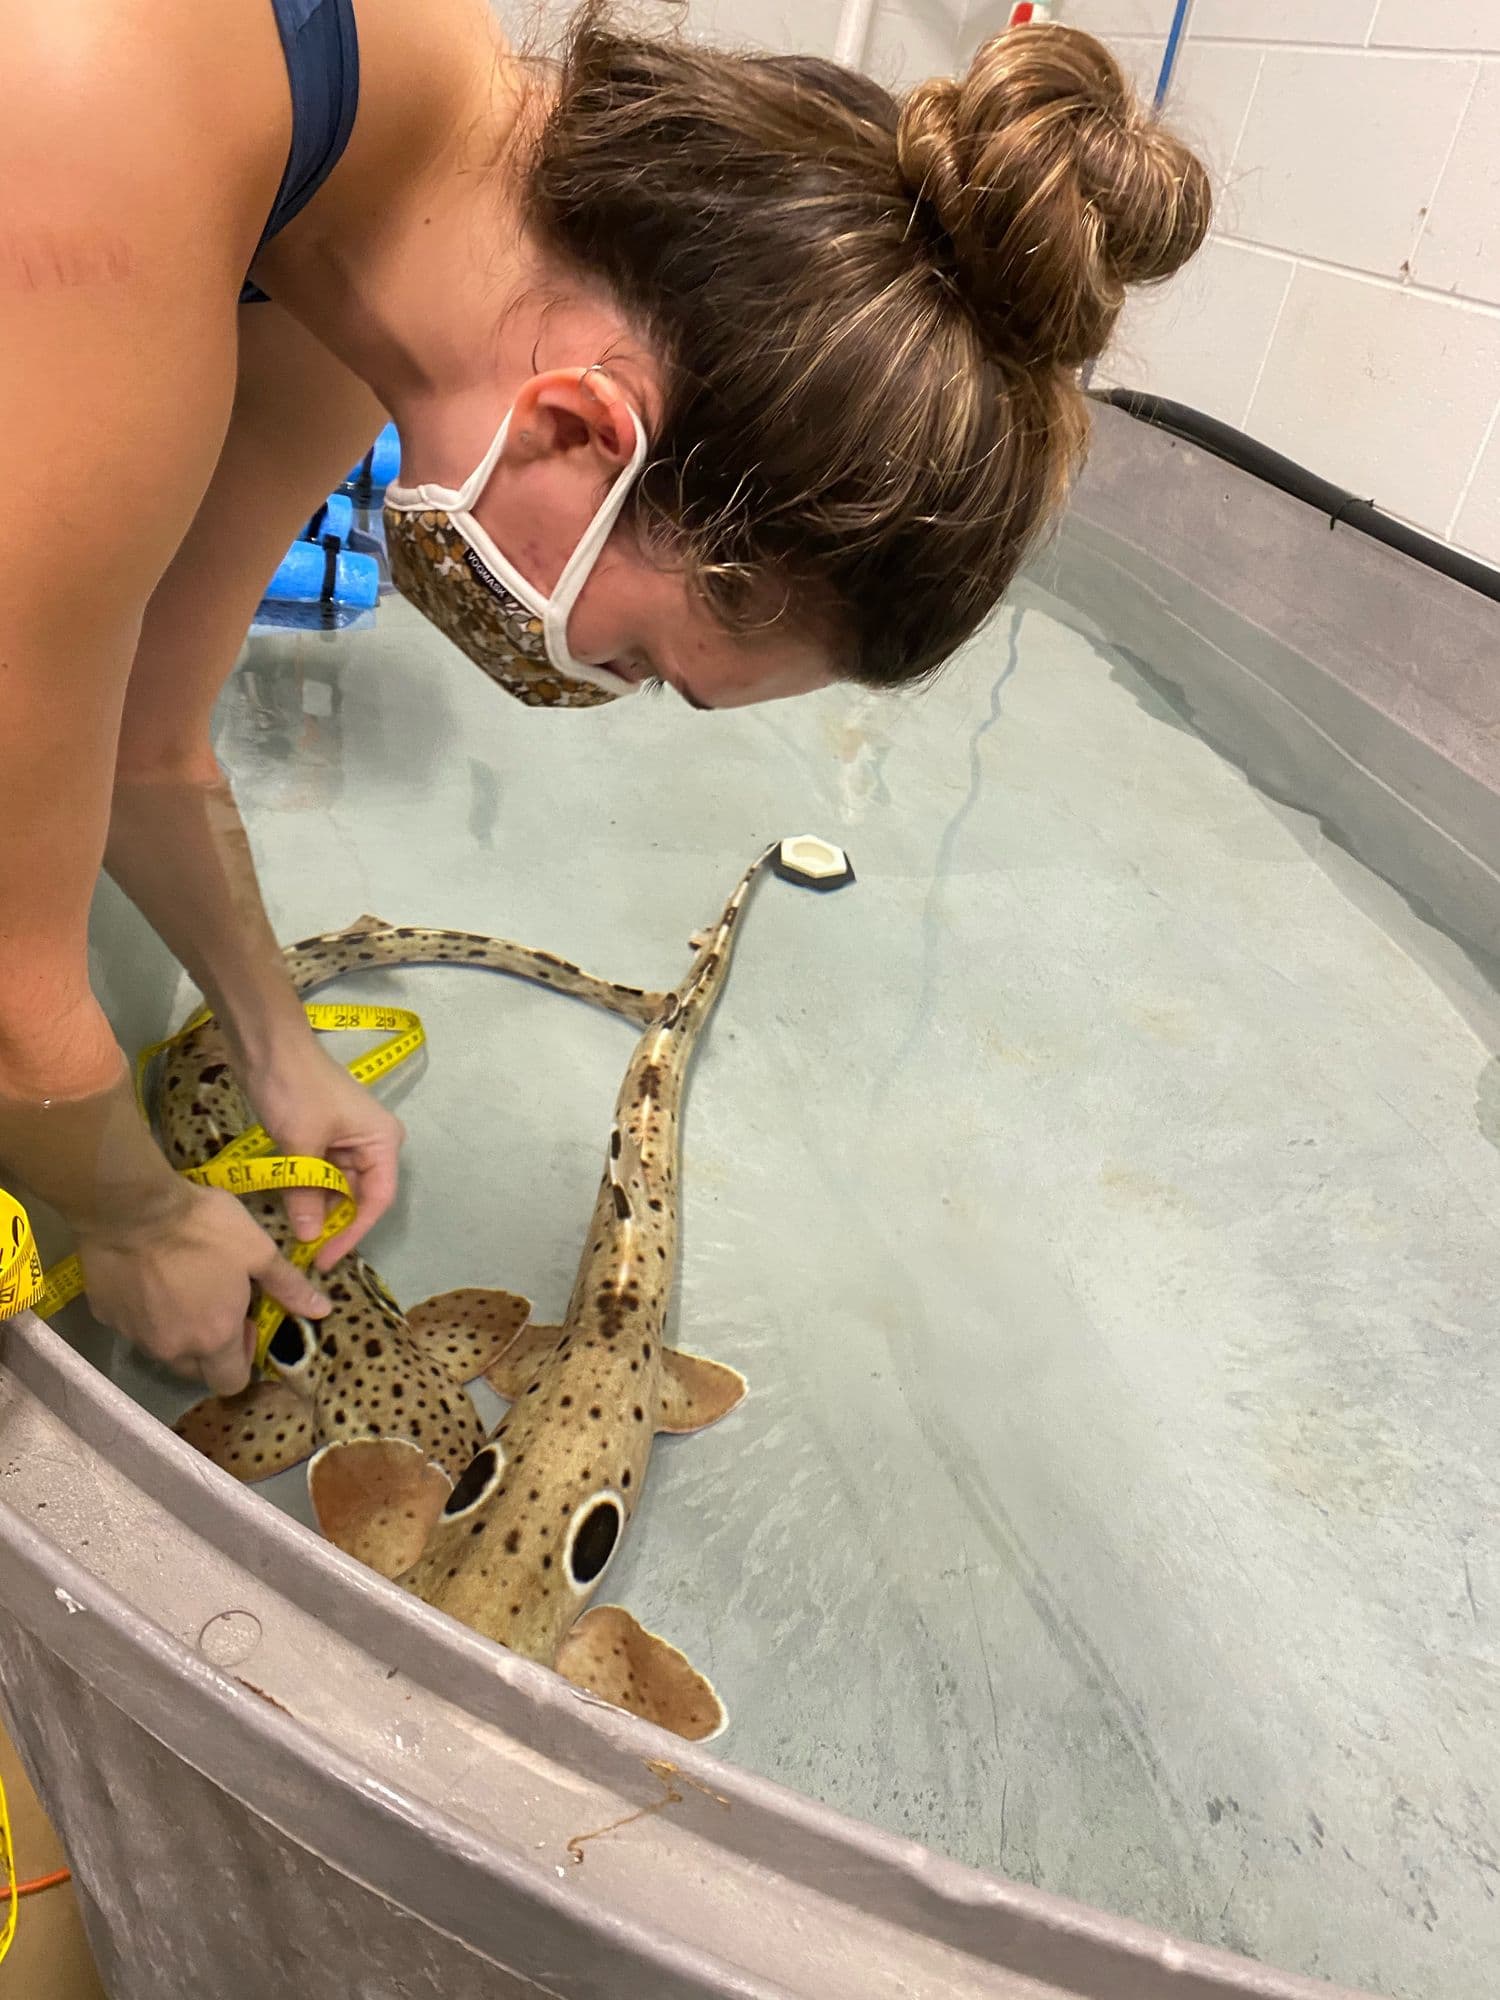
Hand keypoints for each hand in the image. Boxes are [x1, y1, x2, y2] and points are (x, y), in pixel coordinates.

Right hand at [77, 1181, 328, 1394]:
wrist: (132, 1207)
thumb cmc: (204, 1228)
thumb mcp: (258, 1251)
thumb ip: (289, 1286)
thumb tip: (322, 1311)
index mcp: (214, 1339)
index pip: (231, 1384)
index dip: (243, 1361)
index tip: (244, 1324)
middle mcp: (173, 1348)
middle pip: (196, 1370)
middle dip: (211, 1348)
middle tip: (216, 1303)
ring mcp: (136, 1335)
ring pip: (163, 1349)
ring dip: (178, 1331)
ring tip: (184, 1287)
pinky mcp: (107, 1317)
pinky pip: (135, 1326)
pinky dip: (146, 1313)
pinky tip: (151, 1278)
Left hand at [247, 1039, 405, 1267]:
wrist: (267, 1044)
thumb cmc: (295, 1089)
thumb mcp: (300, 1145)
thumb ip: (306, 1194)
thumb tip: (308, 1236)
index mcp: (382, 1141)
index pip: (376, 1200)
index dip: (352, 1233)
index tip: (325, 1258)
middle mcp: (372, 1142)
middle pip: (359, 1195)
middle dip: (334, 1223)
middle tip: (308, 1253)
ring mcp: (347, 1139)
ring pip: (337, 1187)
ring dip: (318, 1208)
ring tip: (297, 1236)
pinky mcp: (323, 1136)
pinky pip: (321, 1173)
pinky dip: (307, 1190)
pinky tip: (292, 1209)